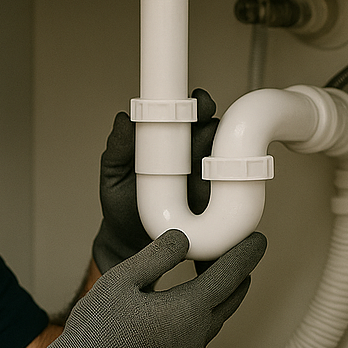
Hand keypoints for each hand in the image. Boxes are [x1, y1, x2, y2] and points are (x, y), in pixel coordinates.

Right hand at [11, 228, 265, 347]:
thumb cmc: (95, 330)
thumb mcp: (122, 279)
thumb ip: (157, 256)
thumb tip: (183, 239)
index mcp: (188, 311)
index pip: (230, 276)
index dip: (246, 254)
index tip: (258, 240)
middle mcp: (195, 338)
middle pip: (229, 300)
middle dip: (238, 276)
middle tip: (239, 256)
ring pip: (214, 321)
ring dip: (219, 298)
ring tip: (213, 279)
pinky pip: (198, 339)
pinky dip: (202, 318)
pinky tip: (184, 311)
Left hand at [92, 91, 218, 273]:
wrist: (131, 244)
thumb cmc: (123, 205)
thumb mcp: (113, 176)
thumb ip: (118, 149)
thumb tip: (123, 120)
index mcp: (166, 141)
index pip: (185, 114)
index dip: (193, 105)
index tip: (193, 103)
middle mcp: (190, 154)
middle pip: (212, 128)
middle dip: (213, 121)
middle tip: (205, 125)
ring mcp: (206, 176)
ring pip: (224, 153)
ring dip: (223, 148)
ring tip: (208, 158)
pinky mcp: (217, 199)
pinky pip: (232, 183)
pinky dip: (234, 176)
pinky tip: (224, 178)